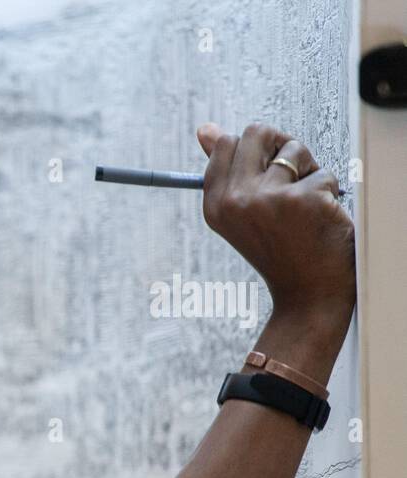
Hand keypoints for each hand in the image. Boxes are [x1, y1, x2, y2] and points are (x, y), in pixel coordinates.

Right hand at [196, 122, 355, 325]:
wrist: (308, 293)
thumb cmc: (281, 248)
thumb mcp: (243, 210)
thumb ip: (226, 168)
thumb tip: (204, 129)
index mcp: (214, 204)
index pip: (227, 143)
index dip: (255, 152)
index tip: (267, 174)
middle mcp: (233, 201)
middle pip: (257, 132)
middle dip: (279, 147)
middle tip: (289, 178)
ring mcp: (266, 199)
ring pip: (293, 148)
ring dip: (307, 170)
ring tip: (305, 203)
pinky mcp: (301, 199)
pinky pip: (323, 172)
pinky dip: (329, 191)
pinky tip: (320, 218)